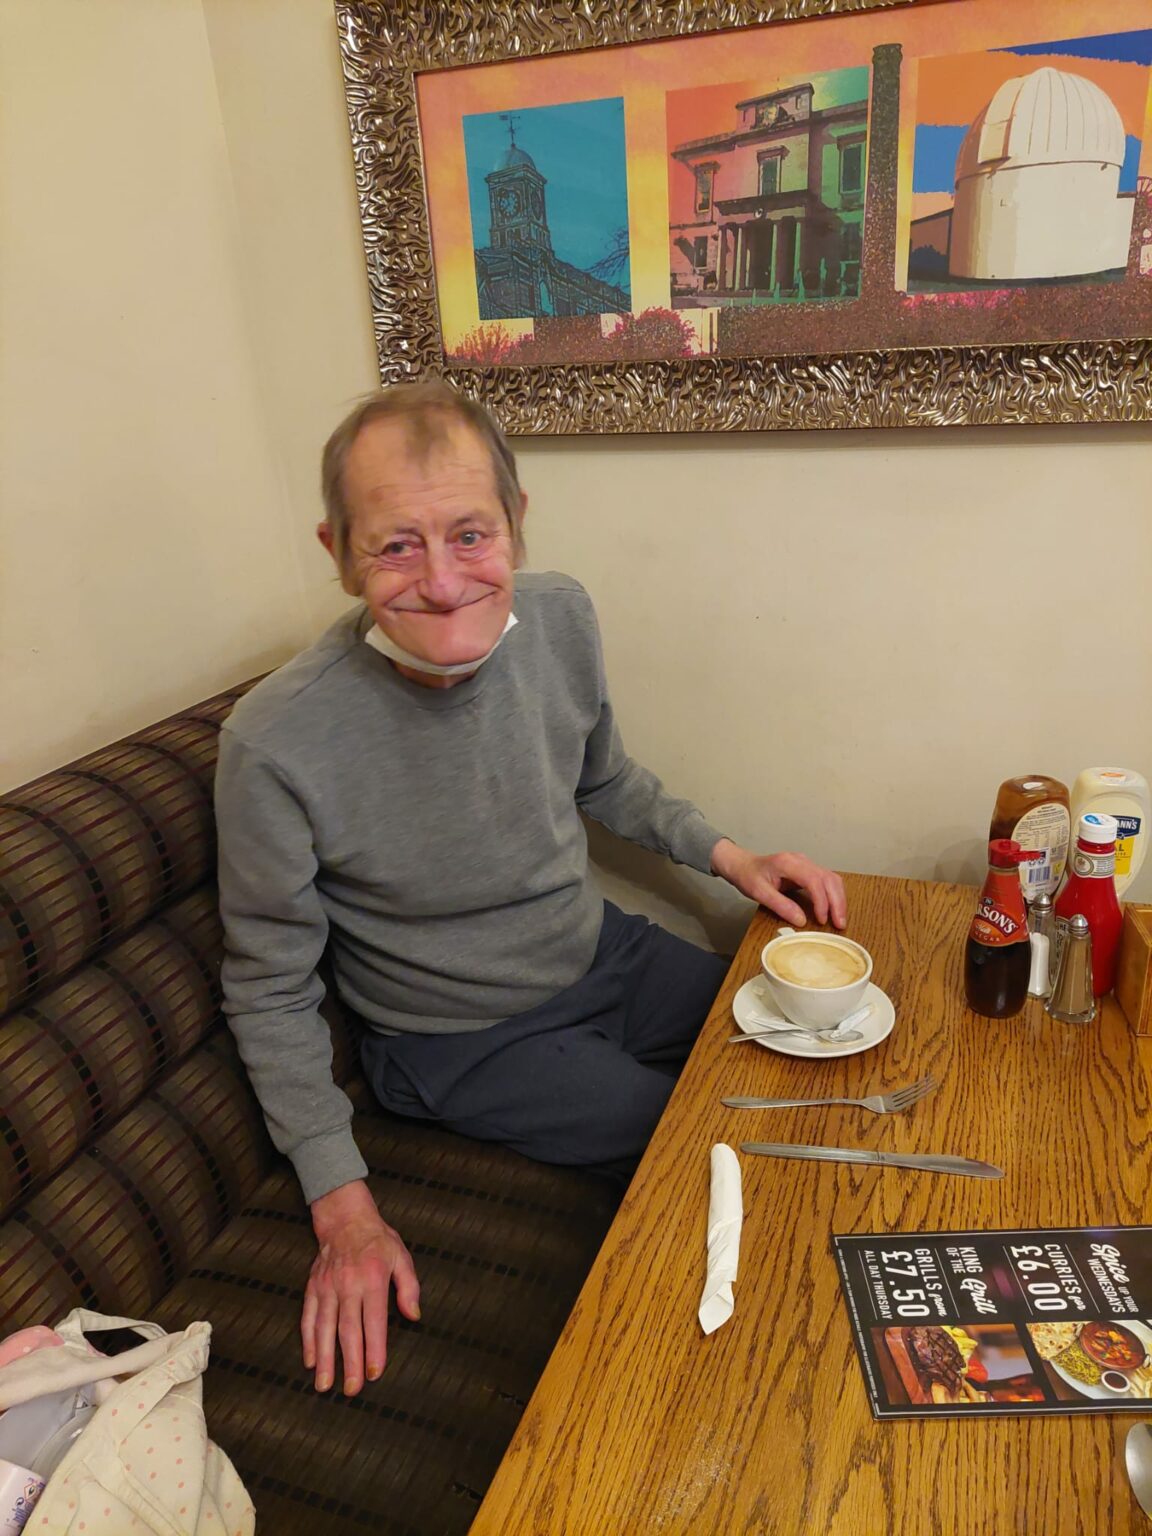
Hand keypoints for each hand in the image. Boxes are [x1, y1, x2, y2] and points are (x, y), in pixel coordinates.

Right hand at [302, 1179, 420, 1396]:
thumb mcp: (402, 1257)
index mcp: (372, 1279)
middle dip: (349, 1362)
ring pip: (324, 1327)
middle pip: (348, 1330)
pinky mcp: (313, 1287)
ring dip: (324, 1358)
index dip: (375, 1348)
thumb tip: (414, 1316)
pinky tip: (309, 1360)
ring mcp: (327, 1287)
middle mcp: (348, 1285)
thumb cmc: (378, 1240)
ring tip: (324, 1384)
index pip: (374, 1320)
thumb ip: (409, 1287)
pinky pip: (308, 1316)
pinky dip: (307, 1340)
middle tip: (351, 1390)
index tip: (374, 1372)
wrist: (345, 1218)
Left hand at [710, 840, 846, 929]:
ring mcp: (807, 864)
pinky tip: (833, 909)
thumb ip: (780, 905)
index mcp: (789, 863)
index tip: (821, 919)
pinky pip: (827, 881)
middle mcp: (802, 860)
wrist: (743, 865)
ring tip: (839, 919)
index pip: (814, 879)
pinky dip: (834, 895)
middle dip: (837, 902)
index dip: (821, 901)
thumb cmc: (748, 876)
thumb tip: (801, 921)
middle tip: (839, 923)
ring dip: (839, 899)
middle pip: (829, 878)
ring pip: (832, 879)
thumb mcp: (759, 892)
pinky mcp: (808, 870)